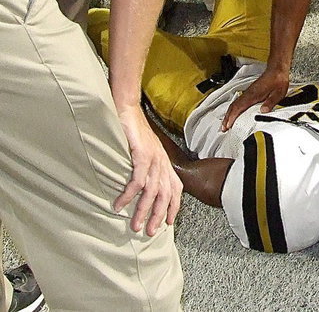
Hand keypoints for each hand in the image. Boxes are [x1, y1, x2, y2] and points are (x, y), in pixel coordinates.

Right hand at [115, 105, 181, 236]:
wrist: (127, 110)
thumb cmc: (132, 132)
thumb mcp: (143, 152)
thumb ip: (145, 168)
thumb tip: (139, 187)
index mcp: (165, 162)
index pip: (175, 188)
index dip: (173, 206)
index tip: (167, 223)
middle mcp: (162, 161)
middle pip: (165, 194)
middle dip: (157, 215)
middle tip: (149, 232)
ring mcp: (154, 158)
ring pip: (152, 191)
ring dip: (142, 210)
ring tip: (134, 226)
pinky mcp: (143, 154)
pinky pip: (138, 180)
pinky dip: (129, 195)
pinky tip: (119, 205)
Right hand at [222, 66, 288, 129]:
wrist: (277, 70)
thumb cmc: (277, 80)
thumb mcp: (278, 93)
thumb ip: (271, 102)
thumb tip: (263, 111)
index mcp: (254, 94)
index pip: (239, 106)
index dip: (232, 117)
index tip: (228, 125)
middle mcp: (249, 93)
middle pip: (233, 106)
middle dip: (227, 118)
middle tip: (223, 128)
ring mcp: (248, 92)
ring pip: (235, 104)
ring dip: (229, 114)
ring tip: (225, 124)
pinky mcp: (250, 92)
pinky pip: (238, 101)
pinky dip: (233, 109)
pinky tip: (233, 113)